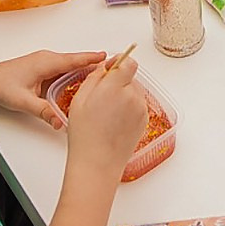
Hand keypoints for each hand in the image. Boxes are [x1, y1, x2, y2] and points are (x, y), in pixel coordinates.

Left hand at [0, 50, 105, 128]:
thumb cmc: (1, 86)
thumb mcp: (24, 101)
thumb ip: (44, 112)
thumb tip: (60, 121)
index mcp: (46, 62)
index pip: (75, 59)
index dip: (92, 59)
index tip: (108, 58)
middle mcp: (47, 59)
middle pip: (76, 62)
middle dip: (92, 66)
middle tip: (111, 72)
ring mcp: (45, 62)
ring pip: (70, 66)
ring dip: (83, 71)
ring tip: (100, 79)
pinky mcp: (42, 68)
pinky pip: (63, 69)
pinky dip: (73, 74)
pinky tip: (79, 84)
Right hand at [66, 54, 148, 171]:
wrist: (98, 162)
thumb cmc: (85, 134)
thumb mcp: (80, 99)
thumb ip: (95, 77)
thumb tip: (105, 68)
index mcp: (115, 86)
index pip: (128, 63)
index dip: (120, 63)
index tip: (111, 68)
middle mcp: (132, 95)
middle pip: (130, 78)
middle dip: (118, 82)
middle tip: (101, 98)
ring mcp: (141, 109)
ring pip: (134, 92)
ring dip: (124, 96)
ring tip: (107, 114)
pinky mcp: (144, 120)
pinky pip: (137, 106)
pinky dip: (128, 109)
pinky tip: (114, 122)